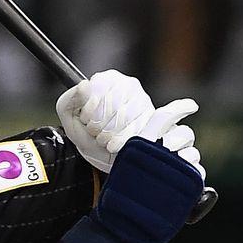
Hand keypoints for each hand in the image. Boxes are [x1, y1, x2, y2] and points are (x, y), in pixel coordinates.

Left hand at [56, 70, 203, 179]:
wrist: (104, 161)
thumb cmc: (87, 137)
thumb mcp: (70, 120)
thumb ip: (70, 100)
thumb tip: (85, 85)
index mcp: (112, 81)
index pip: (106, 90)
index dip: (94, 112)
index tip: (88, 125)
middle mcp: (134, 90)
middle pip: (124, 106)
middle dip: (106, 127)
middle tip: (100, 138)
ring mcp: (152, 107)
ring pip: (142, 117)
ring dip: (123, 137)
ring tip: (112, 145)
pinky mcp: (167, 128)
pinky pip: (172, 131)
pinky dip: (152, 143)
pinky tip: (138, 147)